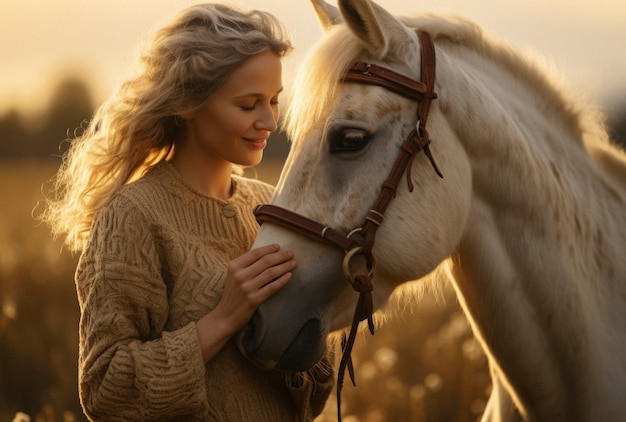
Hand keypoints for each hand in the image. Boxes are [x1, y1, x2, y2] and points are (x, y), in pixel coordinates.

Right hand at [196, 244, 294, 361]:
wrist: (225, 316)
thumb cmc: (232, 294)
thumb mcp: (233, 276)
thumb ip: (245, 265)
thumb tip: (267, 254)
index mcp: (234, 266)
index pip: (255, 253)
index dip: (269, 249)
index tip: (279, 246)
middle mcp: (240, 275)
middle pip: (265, 261)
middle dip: (281, 256)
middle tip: (291, 253)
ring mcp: (247, 288)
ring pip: (271, 273)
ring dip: (284, 266)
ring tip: (293, 263)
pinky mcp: (254, 299)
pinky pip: (272, 287)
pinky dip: (282, 280)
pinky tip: (289, 275)